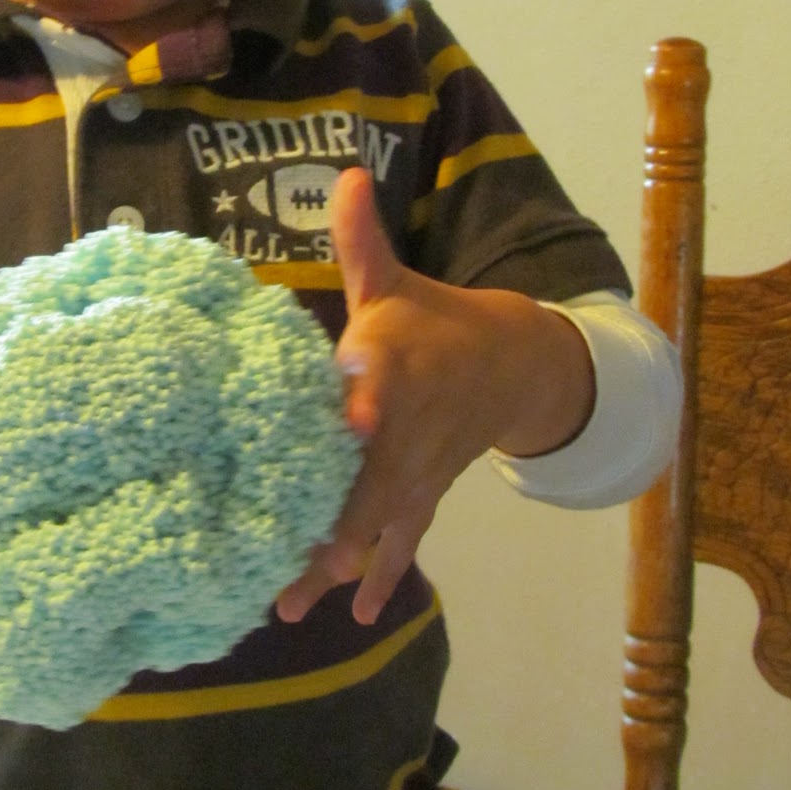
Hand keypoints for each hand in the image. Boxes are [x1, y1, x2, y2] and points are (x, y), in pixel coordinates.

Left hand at [276, 168, 594, 626]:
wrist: (513, 363)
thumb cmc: (434, 320)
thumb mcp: (396, 280)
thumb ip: (362, 240)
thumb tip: (345, 174)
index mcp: (396, 363)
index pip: (382, 381)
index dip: (365, 399)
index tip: (350, 420)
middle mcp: (408, 423)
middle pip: (369, 473)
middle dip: (328, 515)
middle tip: (277, 556)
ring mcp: (419, 467)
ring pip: (377, 521)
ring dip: (334, 563)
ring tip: (287, 608)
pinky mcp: (424, 493)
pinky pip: (404, 539)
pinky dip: (381, 575)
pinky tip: (355, 616)